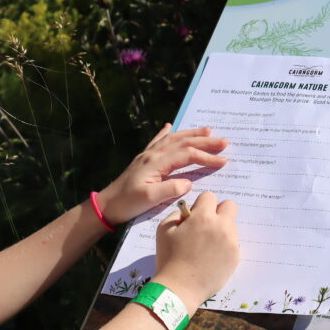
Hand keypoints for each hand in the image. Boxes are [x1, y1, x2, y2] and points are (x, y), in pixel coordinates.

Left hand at [97, 124, 227, 224]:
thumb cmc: (127, 203)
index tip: (223, 161)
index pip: (186, 155)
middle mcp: (153, 154)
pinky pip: (157, 141)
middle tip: (224, 142)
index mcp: (156, 162)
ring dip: (190, 134)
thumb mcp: (149, 199)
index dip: (206, 157)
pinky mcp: (143, 160)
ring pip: (173, 138)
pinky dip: (166, 132)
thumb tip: (189, 182)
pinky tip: (170, 125)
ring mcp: (147, 155)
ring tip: (208, 131)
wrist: (106, 205)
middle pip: (183, 142)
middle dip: (205, 142)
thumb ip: (170, 189)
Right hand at [152, 191, 239, 308]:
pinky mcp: (235, 257)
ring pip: (232, 226)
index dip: (201, 205)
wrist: (179, 288)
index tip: (194, 216)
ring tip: (207, 246)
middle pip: (230, 206)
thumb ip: (177, 214)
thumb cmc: (168, 258)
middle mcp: (221, 227)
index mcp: (203, 217)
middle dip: (219, 211)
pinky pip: (233, 244)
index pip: (210, 196)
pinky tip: (211, 258)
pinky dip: (224, 247)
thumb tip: (188, 213)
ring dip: (221, 230)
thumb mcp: (164, 229)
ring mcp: (231, 243)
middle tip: (207, 225)